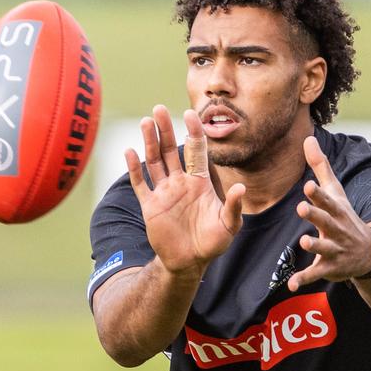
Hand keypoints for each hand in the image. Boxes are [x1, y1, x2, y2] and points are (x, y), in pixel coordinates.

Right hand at [124, 105, 244, 273]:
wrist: (189, 262)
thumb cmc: (212, 243)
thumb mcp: (228, 226)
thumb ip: (233, 207)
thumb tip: (240, 188)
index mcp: (200, 182)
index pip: (196, 151)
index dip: (193, 132)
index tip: (190, 115)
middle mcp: (180, 183)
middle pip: (170, 150)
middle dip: (164, 130)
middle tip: (158, 108)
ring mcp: (164, 192)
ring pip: (154, 161)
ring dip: (149, 142)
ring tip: (145, 121)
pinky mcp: (150, 206)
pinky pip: (141, 183)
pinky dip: (135, 169)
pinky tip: (130, 152)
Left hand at [288, 136, 370, 291]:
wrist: (369, 253)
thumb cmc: (346, 217)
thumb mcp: (337, 193)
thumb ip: (320, 168)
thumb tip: (308, 138)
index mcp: (336, 211)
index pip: (327, 201)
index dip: (318, 194)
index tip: (308, 186)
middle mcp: (337, 229)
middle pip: (325, 221)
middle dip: (315, 215)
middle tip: (302, 207)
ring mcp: (335, 249)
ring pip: (323, 247)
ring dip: (315, 245)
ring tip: (304, 242)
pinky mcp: (329, 267)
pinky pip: (316, 273)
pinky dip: (304, 279)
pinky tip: (292, 283)